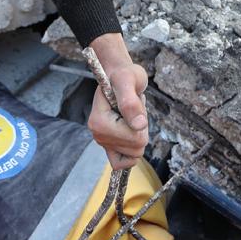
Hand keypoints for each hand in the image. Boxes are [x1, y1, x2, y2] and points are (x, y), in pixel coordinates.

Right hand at [86, 34, 148, 169]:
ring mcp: (103, 142)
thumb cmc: (125, 76)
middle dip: (141, 130)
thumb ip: (131, 103)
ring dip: (138, 135)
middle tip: (135, 111)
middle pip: (135, 149)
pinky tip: (131, 135)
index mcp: (99, 122)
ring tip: (131, 117)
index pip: (134, 139)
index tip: (134, 105)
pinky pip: (121, 163)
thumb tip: (139, 126)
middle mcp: (98, 135)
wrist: (120, 77)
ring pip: (133, 155)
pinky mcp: (108, 146)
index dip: (142, 123)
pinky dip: (131, 153)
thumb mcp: (130, 81)